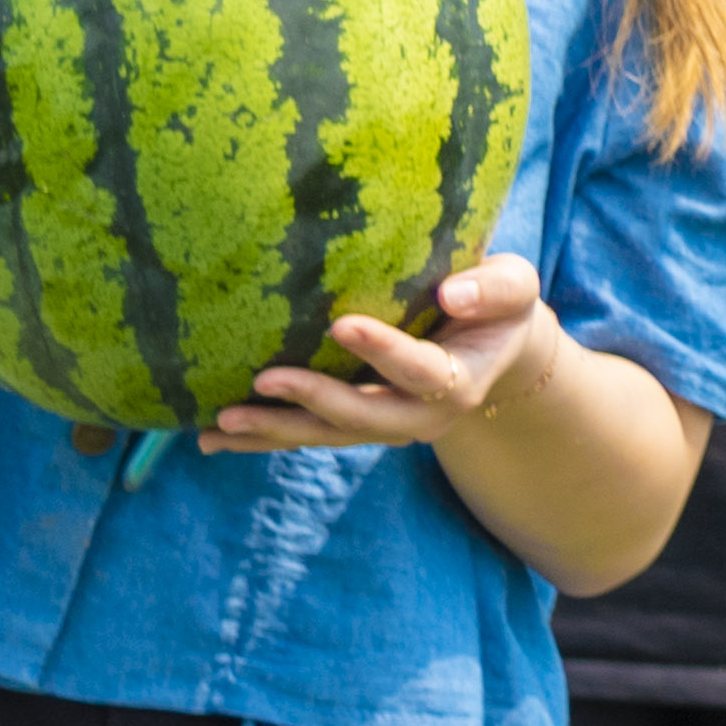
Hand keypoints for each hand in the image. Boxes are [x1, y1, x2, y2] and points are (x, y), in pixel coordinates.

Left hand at [212, 246, 555, 457]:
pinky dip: (261, 440)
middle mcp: (422, 417)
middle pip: (364, 417)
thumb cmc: (497, 305)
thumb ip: (493, 289)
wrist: (492, 349)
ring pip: (326, 435)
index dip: (384, 350)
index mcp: (460, 380)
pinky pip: (306, 435)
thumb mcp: (514, 285)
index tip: (340, 323)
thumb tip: (453, 292)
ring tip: (219, 423)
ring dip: (273, 431)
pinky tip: (211, 440)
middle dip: (313, 401)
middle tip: (263, 379)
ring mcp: (385, 426)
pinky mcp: (355, 426)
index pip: (421, 371)